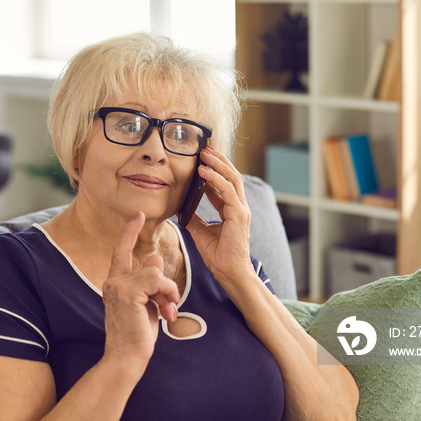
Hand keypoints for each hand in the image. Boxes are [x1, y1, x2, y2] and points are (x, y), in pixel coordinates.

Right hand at [102, 212, 179, 364]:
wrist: (126, 357)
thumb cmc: (136, 334)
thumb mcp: (146, 304)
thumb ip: (149, 281)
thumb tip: (154, 257)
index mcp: (115, 282)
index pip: (121, 250)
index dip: (130, 232)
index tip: (139, 215)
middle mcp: (112, 280)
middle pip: (149, 265)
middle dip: (165, 285)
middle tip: (170, 307)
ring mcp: (118, 285)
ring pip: (155, 272)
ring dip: (168, 292)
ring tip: (168, 312)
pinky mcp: (127, 292)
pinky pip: (156, 280)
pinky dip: (167, 293)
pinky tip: (166, 311)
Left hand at [184, 146, 252, 283]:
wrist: (229, 273)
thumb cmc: (218, 255)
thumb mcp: (200, 232)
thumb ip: (193, 217)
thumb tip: (180, 208)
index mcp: (232, 209)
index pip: (224, 182)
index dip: (214, 168)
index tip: (201, 157)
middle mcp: (239, 206)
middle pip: (231, 175)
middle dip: (218, 159)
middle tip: (204, 147)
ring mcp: (241, 209)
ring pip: (232, 178)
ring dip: (217, 163)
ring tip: (203, 153)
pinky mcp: (239, 215)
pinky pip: (227, 191)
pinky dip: (215, 178)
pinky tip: (203, 171)